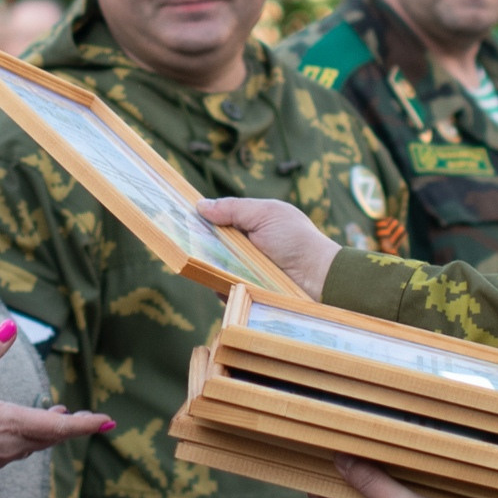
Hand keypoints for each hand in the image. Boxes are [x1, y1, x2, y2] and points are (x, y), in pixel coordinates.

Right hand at [0, 322, 111, 479]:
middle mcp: (9, 445)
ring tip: (59, 417)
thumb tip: (8, 326)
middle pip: (51, 437)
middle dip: (71, 426)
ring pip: (34, 446)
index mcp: (9, 422)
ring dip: (50, 433)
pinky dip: (29, 441)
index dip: (86, 424)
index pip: (59, 426)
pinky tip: (22, 432)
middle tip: (90, 419)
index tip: (107, 421)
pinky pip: (16, 453)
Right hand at [198, 198, 341, 301]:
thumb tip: (200, 206)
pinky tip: (218, 284)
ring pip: (214, 268)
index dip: (199, 220)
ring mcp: (244, 271)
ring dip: (208, 266)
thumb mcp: (265, 214)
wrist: (319, 278)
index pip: (216, 221)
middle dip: (198, 245)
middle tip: (184, 244)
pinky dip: (220, 287)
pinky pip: (225, 290)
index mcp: (249, 224)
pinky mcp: (245, 292)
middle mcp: (244, 247)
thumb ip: (233, 209)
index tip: (178, 219)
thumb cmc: (296, 240)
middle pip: (210, 246)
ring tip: (202, 264)